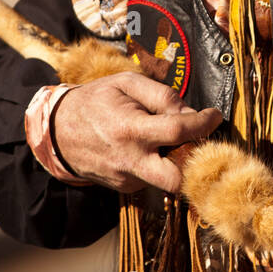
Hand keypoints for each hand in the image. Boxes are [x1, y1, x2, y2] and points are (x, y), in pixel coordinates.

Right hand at [52, 72, 222, 195]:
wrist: (57, 132)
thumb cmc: (96, 101)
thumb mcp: (126, 83)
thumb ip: (162, 95)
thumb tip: (190, 114)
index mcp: (130, 129)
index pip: (178, 131)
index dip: (203, 123)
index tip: (215, 116)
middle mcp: (130, 160)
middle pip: (178, 179)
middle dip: (198, 165)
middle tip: (201, 144)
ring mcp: (127, 179)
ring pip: (168, 178)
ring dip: (177, 160)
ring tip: (169, 140)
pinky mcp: (125, 188)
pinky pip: (153, 178)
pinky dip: (159, 163)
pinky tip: (150, 149)